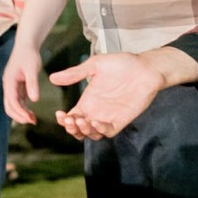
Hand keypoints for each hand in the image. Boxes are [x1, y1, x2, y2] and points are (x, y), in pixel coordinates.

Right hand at [2, 43, 43, 124]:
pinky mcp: (17, 86)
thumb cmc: (29, 55)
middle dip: (19, 115)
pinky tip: (31, 112)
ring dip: (21, 113)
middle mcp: (8, 85)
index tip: (29, 118)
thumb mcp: (32, 68)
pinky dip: (24, 107)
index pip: (11, 101)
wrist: (27, 45)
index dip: (19, 112)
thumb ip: (32, 83)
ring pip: (13, 104)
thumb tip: (34, 99)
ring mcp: (12, 86)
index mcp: (9, 82)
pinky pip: (18, 100)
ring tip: (33, 119)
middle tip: (32, 121)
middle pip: (9, 106)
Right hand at [50, 53, 164, 139]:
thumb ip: (75, 73)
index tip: (60, 114)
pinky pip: (107, 132)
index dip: (63, 120)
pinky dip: (99, 130)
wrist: (145, 68)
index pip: (71, 116)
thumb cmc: (122, 64)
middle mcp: (96, 111)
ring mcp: (108, 117)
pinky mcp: (121, 121)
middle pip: (78, 129)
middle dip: (71, 128)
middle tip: (69, 119)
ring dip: (83, 131)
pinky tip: (96, 121)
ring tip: (81, 121)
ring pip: (91, 133)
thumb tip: (52, 78)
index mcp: (88, 100)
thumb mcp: (95, 65)